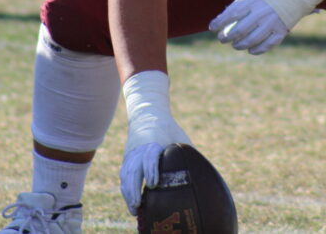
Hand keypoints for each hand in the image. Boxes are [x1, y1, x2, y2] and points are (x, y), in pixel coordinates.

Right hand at [121, 72, 190, 214]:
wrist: (148, 116)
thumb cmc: (168, 130)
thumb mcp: (179, 139)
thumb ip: (187, 155)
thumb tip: (202, 173)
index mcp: (153, 143)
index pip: (149, 157)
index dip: (151, 171)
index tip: (153, 184)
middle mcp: (139, 150)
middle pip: (133, 170)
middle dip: (134, 188)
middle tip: (139, 205)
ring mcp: (131, 155)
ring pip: (126, 175)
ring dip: (128, 193)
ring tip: (134, 210)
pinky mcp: (127, 160)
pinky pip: (124, 176)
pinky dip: (126, 190)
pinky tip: (131, 203)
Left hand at [209, 0, 288, 54]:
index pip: (232, 13)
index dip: (220, 22)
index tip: (212, 27)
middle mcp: (262, 13)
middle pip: (239, 30)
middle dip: (227, 36)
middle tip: (221, 39)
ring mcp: (273, 23)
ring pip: (252, 39)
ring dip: (241, 44)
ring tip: (235, 45)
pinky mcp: (284, 29)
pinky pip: (269, 44)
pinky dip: (259, 49)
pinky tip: (252, 50)